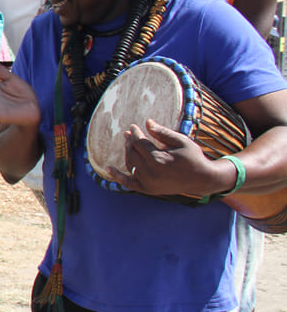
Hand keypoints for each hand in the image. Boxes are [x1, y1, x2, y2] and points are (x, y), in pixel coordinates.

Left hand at [115, 119, 232, 197]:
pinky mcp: (148, 189)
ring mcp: (148, 182)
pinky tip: (108, 168)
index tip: (134, 126)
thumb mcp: (181, 141)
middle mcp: (150, 172)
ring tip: (128, 144)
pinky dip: (118, 176)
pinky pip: (128, 183)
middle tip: (129, 134)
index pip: (139, 143)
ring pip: (130, 165)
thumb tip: (147, 122)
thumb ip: (162, 133)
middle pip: (132, 153)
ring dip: (127, 153)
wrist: (202, 179)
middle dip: (129, 142)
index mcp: (158, 159)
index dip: (135, 133)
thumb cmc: (193, 157)